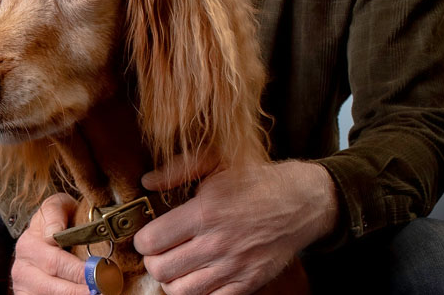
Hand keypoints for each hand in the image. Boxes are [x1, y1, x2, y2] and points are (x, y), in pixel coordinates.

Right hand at [11, 193, 88, 294]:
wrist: (46, 236)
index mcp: (28, 245)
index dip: (78, 271)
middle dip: (80, 290)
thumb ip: (54, 212)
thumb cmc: (59, 221)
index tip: (98, 273)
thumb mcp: (56, 207)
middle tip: (102, 290)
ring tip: (95, 294)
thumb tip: (53, 232)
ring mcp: (24, 289)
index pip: (55, 262)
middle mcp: (22, 270)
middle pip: (53, 287)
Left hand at [132, 155, 337, 294]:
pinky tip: (198, 276)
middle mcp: (217, 243)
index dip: (142, 240)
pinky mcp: (247, 283)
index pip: (152, 241)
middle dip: (153, 261)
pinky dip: (198, 292)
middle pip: (161, 270)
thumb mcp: (216, 162)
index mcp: (206, 211)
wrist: (300, 202)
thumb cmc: (256, 180)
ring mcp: (233, 267)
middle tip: (159, 252)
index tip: (147, 236)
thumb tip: (147, 182)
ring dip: (172, 280)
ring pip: (180, 291)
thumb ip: (178, 170)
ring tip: (177, 265)